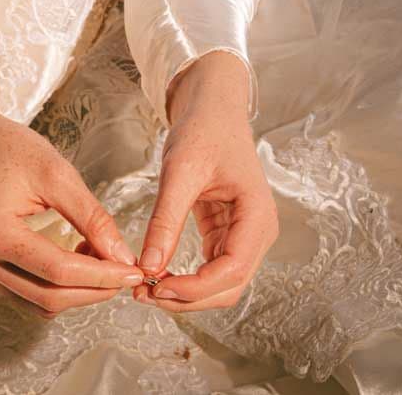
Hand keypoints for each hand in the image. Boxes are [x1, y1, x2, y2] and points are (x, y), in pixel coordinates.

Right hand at [0, 66, 142, 318]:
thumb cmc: (9, 149)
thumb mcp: (56, 172)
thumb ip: (91, 217)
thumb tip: (122, 257)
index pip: (58, 270)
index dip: (101, 275)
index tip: (134, 270)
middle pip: (50, 295)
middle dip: (94, 289)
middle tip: (126, 271)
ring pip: (41, 302)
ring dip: (79, 292)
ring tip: (103, 261)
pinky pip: (30, 293)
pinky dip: (60, 287)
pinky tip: (79, 261)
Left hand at [132, 53, 278, 312]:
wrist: (213, 104)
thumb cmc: (204, 128)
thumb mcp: (181, 170)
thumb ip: (166, 219)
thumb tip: (148, 267)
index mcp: (257, 217)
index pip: (231, 272)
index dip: (194, 289)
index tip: (155, 288)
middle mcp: (258, 232)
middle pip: (228, 287)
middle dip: (187, 296)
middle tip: (143, 293)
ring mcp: (245, 234)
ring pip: (219, 283)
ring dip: (185, 292)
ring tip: (145, 285)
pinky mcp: (228, 232)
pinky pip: (210, 266)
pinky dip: (185, 275)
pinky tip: (157, 271)